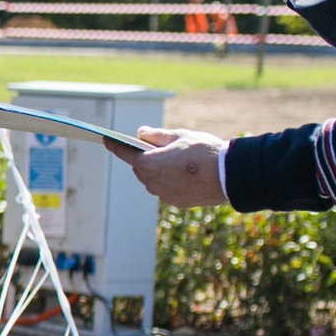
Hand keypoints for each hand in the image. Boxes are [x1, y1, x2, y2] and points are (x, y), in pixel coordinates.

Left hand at [111, 126, 229, 208]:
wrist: (229, 176)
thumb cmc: (204, 152)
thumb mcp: (179, 136)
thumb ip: (157, 135)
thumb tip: (141, 134)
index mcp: (148, 164)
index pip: (124, 153)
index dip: (114, 145)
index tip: (106, 140)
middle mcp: (152, 183)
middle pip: (140, 168)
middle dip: (145, 158)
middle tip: (156, 148)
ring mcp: (163, 194)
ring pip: (153, 179)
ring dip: (158, 170)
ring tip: (173, 160)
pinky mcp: (176, 202)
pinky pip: (166, 188)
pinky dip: (170, 180)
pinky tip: (184, 173)